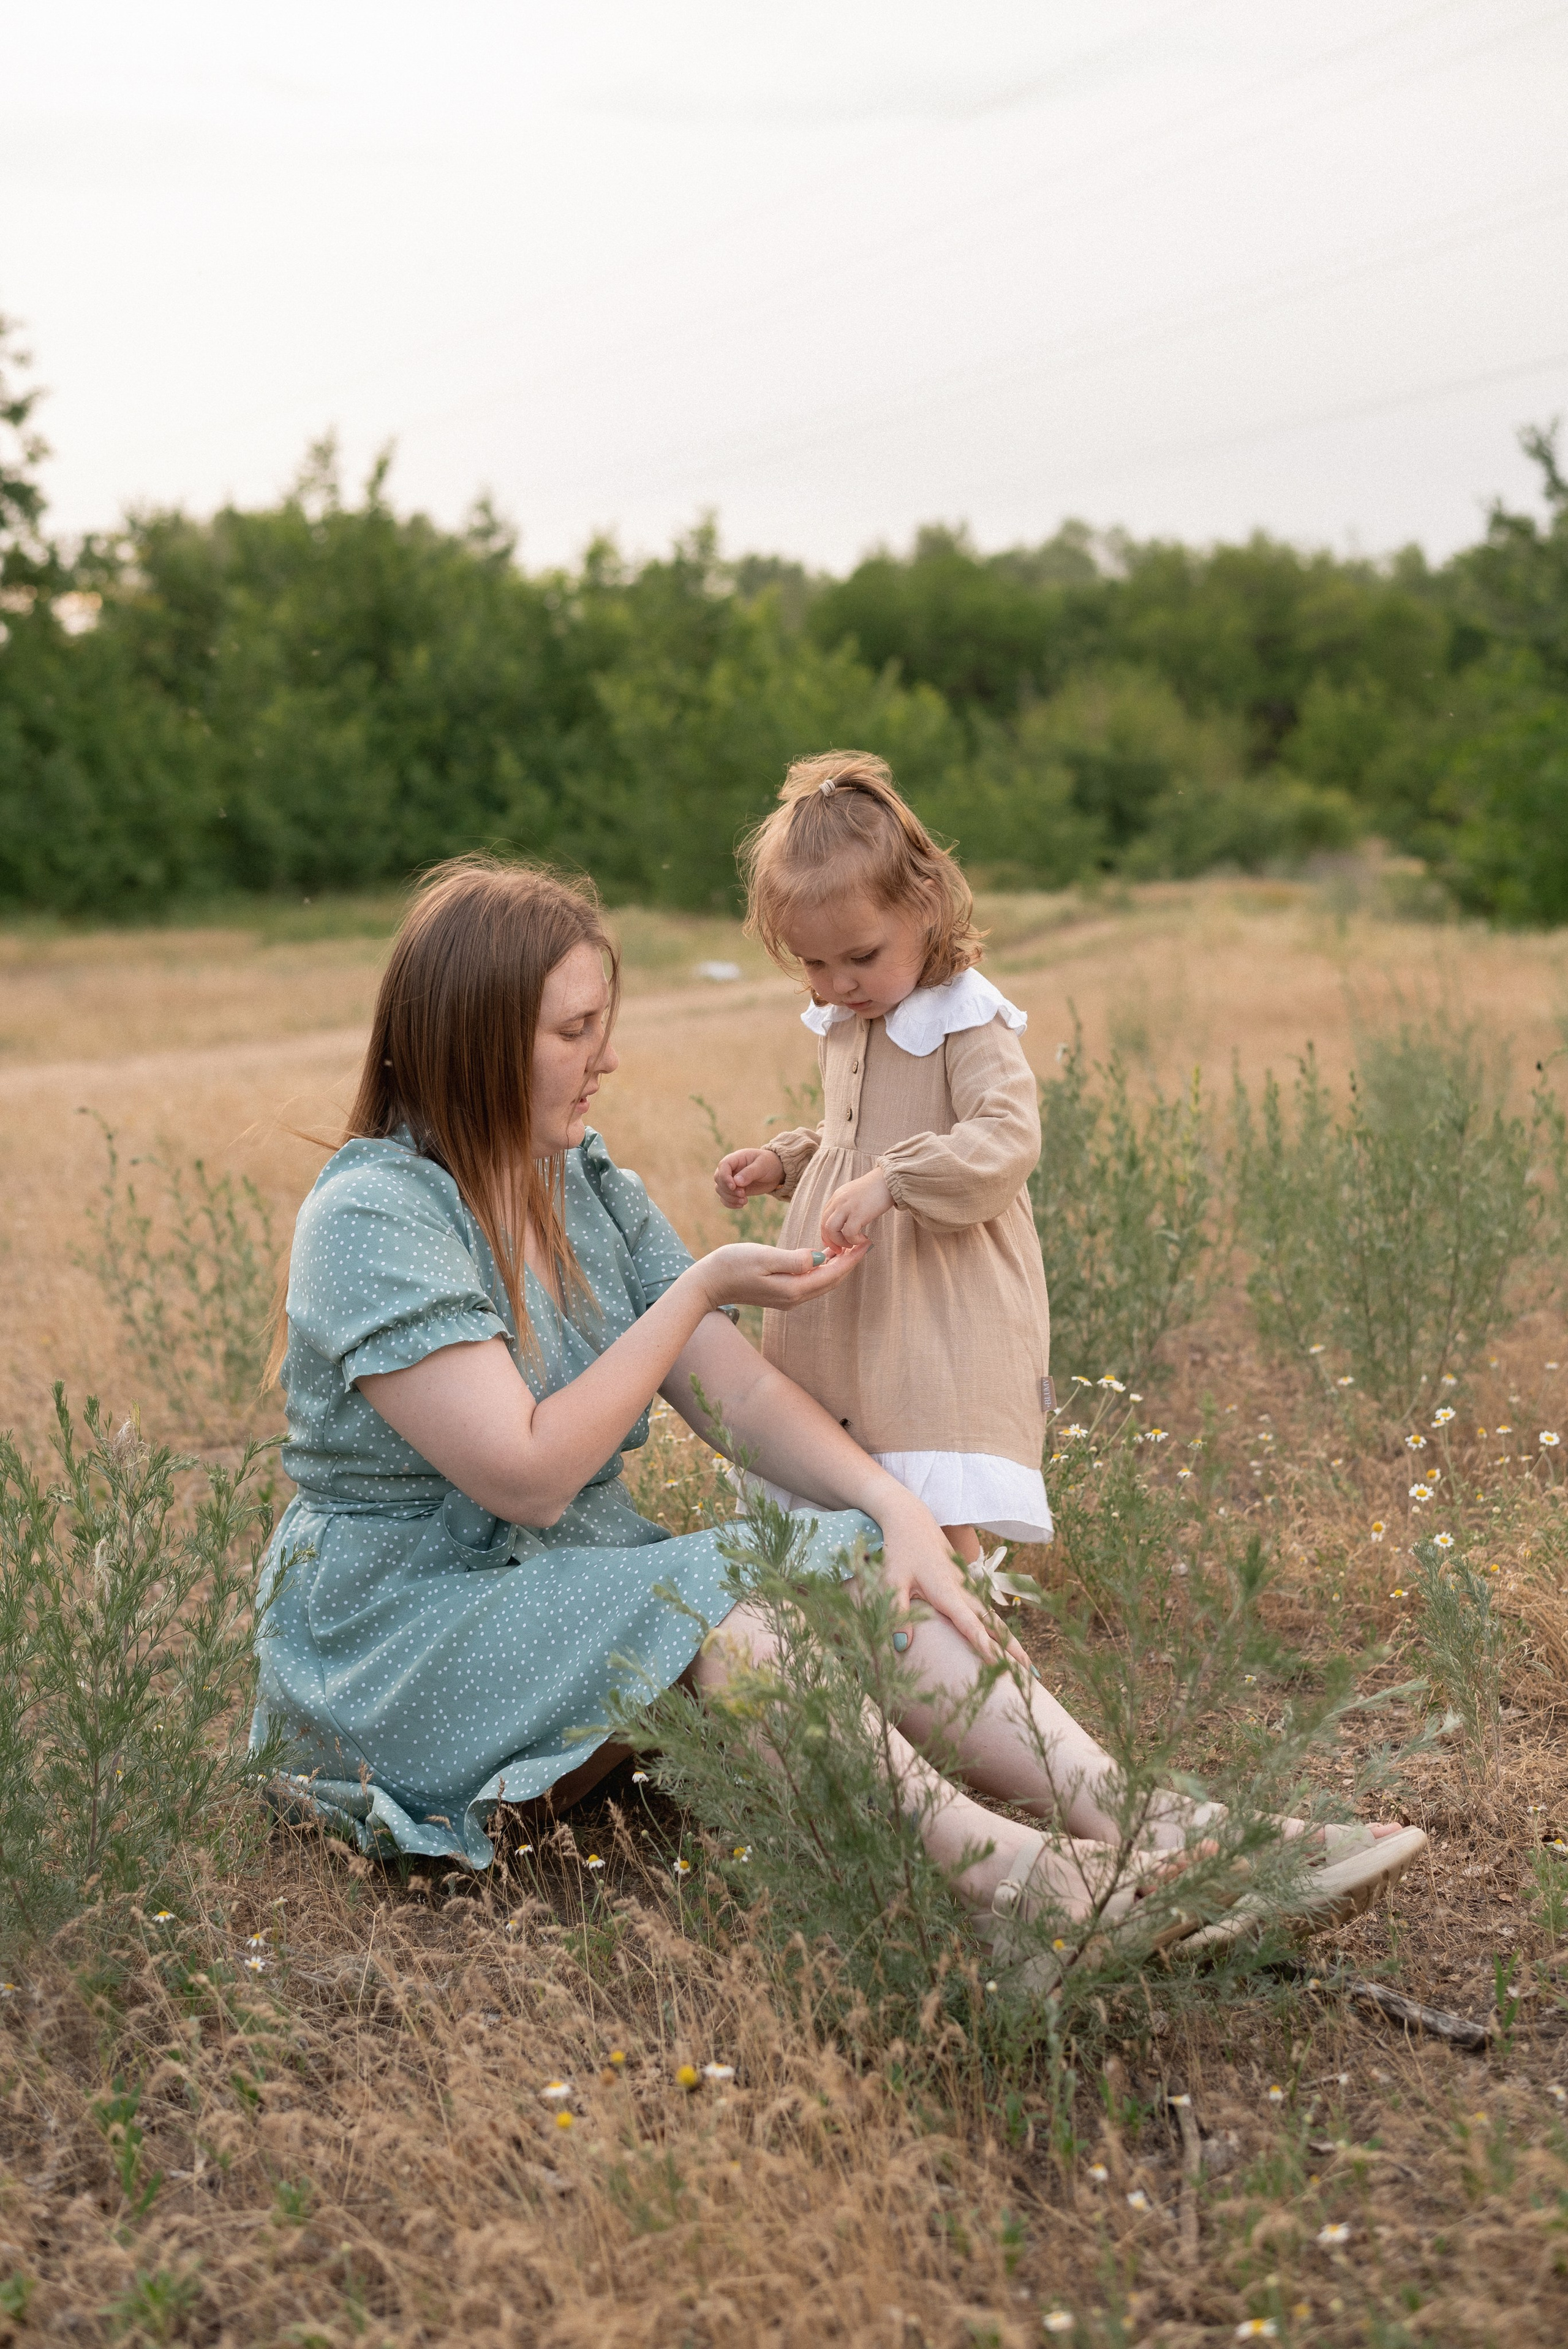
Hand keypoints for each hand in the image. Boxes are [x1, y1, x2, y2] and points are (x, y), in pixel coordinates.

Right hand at [689, 1240, 868, 1313]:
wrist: (708, 1283)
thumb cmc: (732, 1265)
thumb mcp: (764, 1257)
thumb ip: (793, 1259)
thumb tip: (819, 1258)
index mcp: (793, 1289)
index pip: (832, 1274)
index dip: (851, 1259)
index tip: (867, 1243)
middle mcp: (794, 1298)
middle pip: (831, 1281)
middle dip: (849, 1263)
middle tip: (865, 1243)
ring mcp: (787, 1298)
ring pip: (822, 1282)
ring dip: (837, 1266)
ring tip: (850, 1246)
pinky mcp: (780, 1293)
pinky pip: (810, 1282)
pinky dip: (822, 1269)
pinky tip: (824, 1254)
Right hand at [714, 1147, 784, 1208]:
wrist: (776, 1172)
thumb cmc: (769, 1164)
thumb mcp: (762, 1165)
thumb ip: (750, 1172)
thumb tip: (736, 1182)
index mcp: (736, 1158)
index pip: (723, 1166)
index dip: (725, 1177)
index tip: (734, 1187)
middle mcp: (731, 1169)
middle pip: (718, 1179)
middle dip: (728, 1190)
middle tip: (743, 1194)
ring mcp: (731, 1180)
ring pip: (720, 1190)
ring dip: (730, 1198)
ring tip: (744, 1201)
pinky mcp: (734, 1190)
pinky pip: (725, 1198)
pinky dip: (730, 1203)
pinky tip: (741, 1205)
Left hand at [820, 1167, 893, 1251]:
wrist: (889, 1180)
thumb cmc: (877, 1189)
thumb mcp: (855, 1194)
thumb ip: (847, 1205)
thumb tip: (846, 1221)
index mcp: (837, 1197)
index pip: (824, 1218)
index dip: (826, 1234)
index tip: (833, 1243)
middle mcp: (838, 1201)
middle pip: (824, 1225)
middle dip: (831, 1241)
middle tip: (841, 1249)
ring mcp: (847, 1206)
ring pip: (832, 1230)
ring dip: (840, 1241)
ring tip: (852, 1243)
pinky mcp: (858, 1213)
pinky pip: (849, 1233)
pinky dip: (854, 1240)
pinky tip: (864, 1238)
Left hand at [876, 1492, 1030, 1669]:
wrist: (911, 1520)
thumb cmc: (899, 1552)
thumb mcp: (891, 1581)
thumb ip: (897, 1613)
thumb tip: (900, 1645)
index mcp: (947, 1593)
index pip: (969, 1625)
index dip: (984, 1646)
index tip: (998, 1666)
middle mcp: (963, 1592)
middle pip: (993, 1625)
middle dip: (1012, 1649)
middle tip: (1031, 1675)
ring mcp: (967, 1588)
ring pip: (994, 1619)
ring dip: (1012, 1641)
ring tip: (1028, 1666)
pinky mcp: (966, 1585)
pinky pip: (988, 1611)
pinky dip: (1001, 1630)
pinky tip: (1007, 1643)